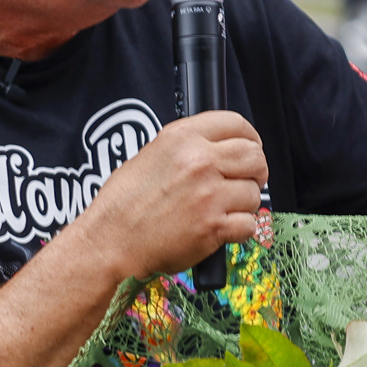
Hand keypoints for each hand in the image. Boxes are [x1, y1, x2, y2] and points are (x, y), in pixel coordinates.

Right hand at [69, 110, 267, 278]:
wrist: (110, 243)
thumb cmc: (123, 204)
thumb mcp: (151, 155)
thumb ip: (187, 147)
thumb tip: (219, 149)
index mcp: (182, 138)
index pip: (236, 123)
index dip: (250, 137)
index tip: (251, 147)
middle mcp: (199, 162)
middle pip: (254, 156)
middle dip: (256, 170)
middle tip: (247, 181)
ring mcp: (209, 195)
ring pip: (254, 192)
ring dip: (244, 203)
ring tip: (224, 209)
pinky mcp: (214, 227)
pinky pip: (249, 224)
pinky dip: (240, 230)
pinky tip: (222, 229)